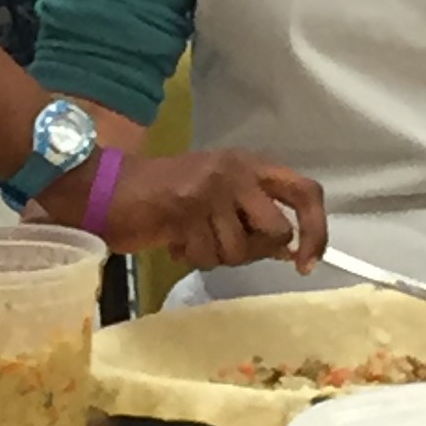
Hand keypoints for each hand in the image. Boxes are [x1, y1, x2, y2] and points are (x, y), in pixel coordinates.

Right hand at [47, 149, 326, 272]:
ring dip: (214, 255)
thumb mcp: (219, 197)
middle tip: (222, 245)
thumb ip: (255, 217)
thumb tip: (290, 250)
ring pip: (241, 249)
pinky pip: (208, 255)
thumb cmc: (165, 197)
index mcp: (249, 163)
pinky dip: (192, 256)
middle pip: (277, 230)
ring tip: (190, 237)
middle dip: (253, 251)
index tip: (306, 262)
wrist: (110, 189)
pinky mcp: (186, 208)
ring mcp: (212, 188)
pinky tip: (174, 238)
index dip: (315, 230)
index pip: (305, 192)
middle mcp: (236, 170)